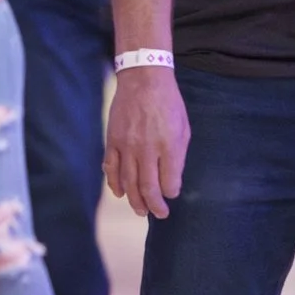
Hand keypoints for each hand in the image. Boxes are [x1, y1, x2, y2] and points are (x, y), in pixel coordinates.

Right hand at [105, 66, 189, 218]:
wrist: (143, 80)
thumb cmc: (168, 103)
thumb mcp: (183, 128)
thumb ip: (178, 155)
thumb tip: (172, 179)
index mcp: (169, 146)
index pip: (169, 182)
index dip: (171, 194)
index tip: (171, 195)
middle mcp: (147, 149)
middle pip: (148, 188)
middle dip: (154, 206)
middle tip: (159, 215)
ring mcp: (126, 146)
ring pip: (128, 182)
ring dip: (134, 200)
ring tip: (140, 211)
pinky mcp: (112, 141)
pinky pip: (111, 168)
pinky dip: (114, 183)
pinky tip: (120, 193)